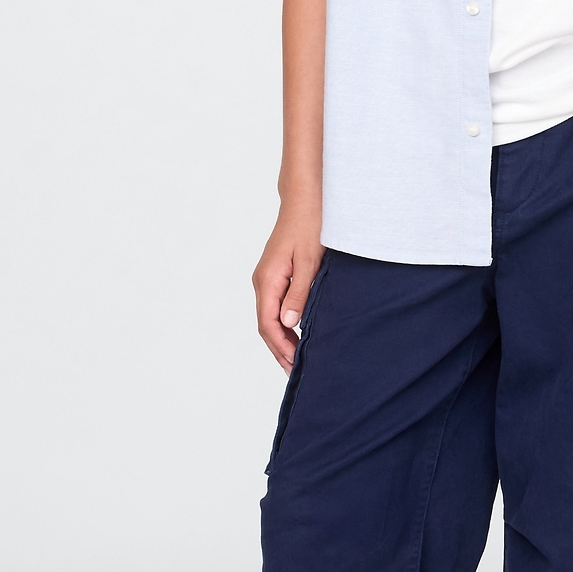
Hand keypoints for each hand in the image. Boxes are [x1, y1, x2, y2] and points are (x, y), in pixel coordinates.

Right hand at [253, 205, 323, 369]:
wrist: (305, 200)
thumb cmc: (309, 226)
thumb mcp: (310, 262)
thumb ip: (300, 293)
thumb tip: (288, 323)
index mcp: (268, 280)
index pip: (268, 324)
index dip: (280, 347)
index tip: (295, 365)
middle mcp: (262, 281)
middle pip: (266, 324)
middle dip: (280, 349)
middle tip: (296, 371)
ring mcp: (267, 278)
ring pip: (270, 317)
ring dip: (282, 339)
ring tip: (297, 359)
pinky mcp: (276, 275)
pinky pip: (275, 306)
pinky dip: (284, 324)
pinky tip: (297, 333)